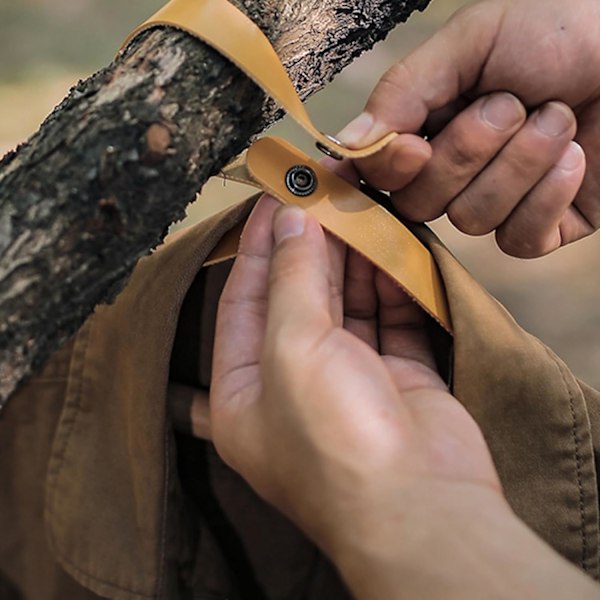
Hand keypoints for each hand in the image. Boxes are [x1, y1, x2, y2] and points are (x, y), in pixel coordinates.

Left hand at [209, 194, 500, 571]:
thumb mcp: (293, 348)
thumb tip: (289, 221)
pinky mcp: (397, 382)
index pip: (241, 300)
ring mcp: (348, 384)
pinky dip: (389, 285)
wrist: (423, 510)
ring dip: (351, 258)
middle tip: (323, 189)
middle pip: (295, 298)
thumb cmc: (335, 441)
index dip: (257, 244)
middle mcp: (292, 389)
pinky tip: (390, 246)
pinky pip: (389, 320)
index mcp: (244, 393)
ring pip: (345, 305)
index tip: (274, 194)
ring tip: (357, 205)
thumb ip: (291, 279)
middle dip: (309, 243)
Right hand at [338, 0, 599, 257]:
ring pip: (470, 221)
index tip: (414, 147)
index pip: (383, 174)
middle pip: (421, 203)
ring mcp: (498, 204)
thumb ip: (404, 91)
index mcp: (430, 127)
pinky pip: (517, 241)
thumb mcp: (473, 41)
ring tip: (558, 117)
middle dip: (468, 153)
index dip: (391, 170)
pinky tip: (575, 158)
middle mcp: (456, 171)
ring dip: (518, 165)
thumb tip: (345, 146)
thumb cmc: (562, 30)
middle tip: (512, 105)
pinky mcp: (541, 229)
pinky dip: (546, 198)